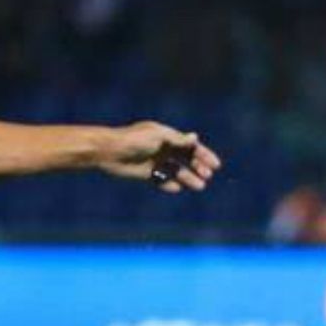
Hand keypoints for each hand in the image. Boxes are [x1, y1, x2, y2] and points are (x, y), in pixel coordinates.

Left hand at [102, 122, 221, 192]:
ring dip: (188, 178)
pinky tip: (178, 188)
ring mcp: (154, 161)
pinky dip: (170, 184)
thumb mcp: (158, 137)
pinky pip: (161, 180)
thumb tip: (196, 138)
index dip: (203, 155)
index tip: (215, 165)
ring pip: (176, 171)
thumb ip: (177, 140)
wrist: (110, 151)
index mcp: (167, 136)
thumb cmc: (134, 140)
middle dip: (198, 167)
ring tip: (199, 187)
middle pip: (185, 159)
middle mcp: (162, 148)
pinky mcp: (145, 173)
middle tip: (207, 177)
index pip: (190, 145)